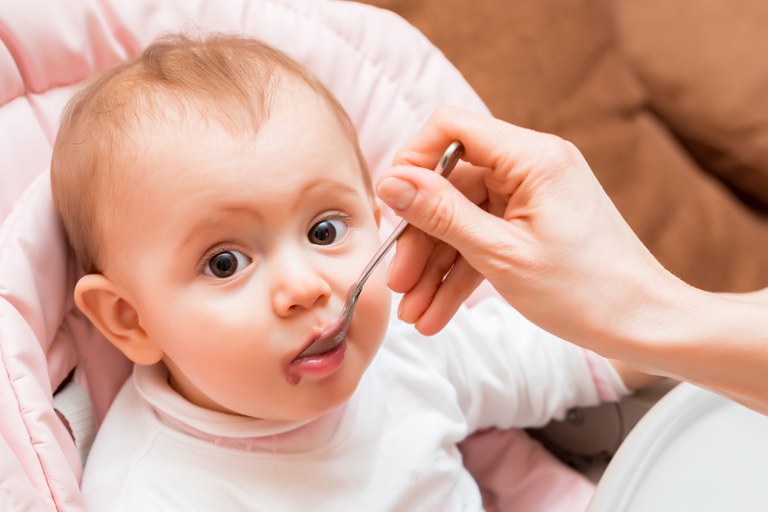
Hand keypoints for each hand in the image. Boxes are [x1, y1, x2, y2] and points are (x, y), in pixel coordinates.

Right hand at [376, 106, 674, 344]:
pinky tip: (437, 313)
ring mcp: (532, 199)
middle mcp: (532, 168)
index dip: (412, 161)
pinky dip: (461, 275)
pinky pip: (484, 241)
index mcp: (531, 157)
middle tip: (398, 284)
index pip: (451, 128)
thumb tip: (391, 182)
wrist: (644, 326)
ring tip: (415, 314)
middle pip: (451, 188)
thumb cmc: (585, 291)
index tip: (392, 206)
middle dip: (421, 241)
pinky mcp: (533, 226)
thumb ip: (441, 214)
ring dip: (436, 268)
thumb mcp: (500, 255)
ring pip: (463, 222)